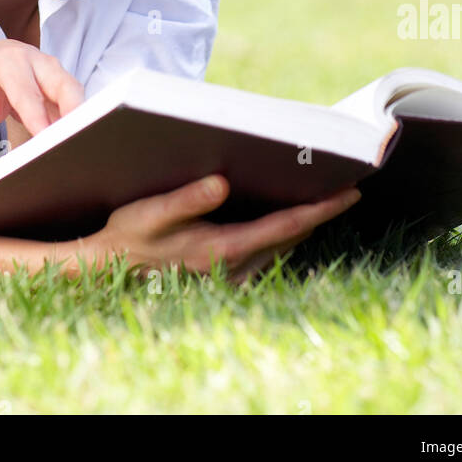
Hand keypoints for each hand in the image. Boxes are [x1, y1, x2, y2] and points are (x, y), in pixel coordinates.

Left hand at [0, 39, 84, 179]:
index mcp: (9, 64)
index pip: (26, 93)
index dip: (37, 117)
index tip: (43, 139)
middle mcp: (38, 63)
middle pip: (64, 86)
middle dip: (72, 113)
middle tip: (73, 143)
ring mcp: (56, 72)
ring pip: (77, 93)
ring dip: (80, 120)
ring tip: (78, 147)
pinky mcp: (66, 85)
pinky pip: (77, 103)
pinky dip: (78, 123)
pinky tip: (76, 143)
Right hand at [86, 175, 361, 285]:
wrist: (110, 269)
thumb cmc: (131, 235)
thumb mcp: (152, 212)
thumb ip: (187, 199)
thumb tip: (220, 183)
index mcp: (223, 249)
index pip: (285, 225)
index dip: (321, 209)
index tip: (351, 193)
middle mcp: (235, 267)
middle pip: (292, 236)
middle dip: (320, 212)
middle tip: (347, 184)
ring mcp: (233, 276)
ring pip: (282, 246)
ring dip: (303, 223)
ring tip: (324, 196)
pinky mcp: (227, 278)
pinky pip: (268, 253)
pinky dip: (283, 234)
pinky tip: (286, 217)